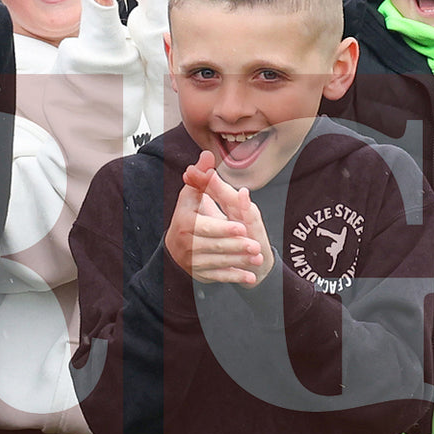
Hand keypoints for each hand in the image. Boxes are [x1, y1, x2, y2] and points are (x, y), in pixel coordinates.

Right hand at [165, 151, 274, 285]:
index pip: (204, 227)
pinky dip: (235, 278)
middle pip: (214, 246)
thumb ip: (202, 178)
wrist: (177, 248)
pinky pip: (219, 278)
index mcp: (183, 223)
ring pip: (218, 263)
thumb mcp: (192, 197)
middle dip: (236, 247)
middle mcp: (184, 244)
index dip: (223, 228)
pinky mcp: (199, 275)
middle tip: (255, 246)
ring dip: (239, 262)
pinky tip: (250, 278)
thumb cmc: (189, 216)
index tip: (241, 228)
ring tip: (257, 258)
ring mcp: (191, 261)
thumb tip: (208, 155)